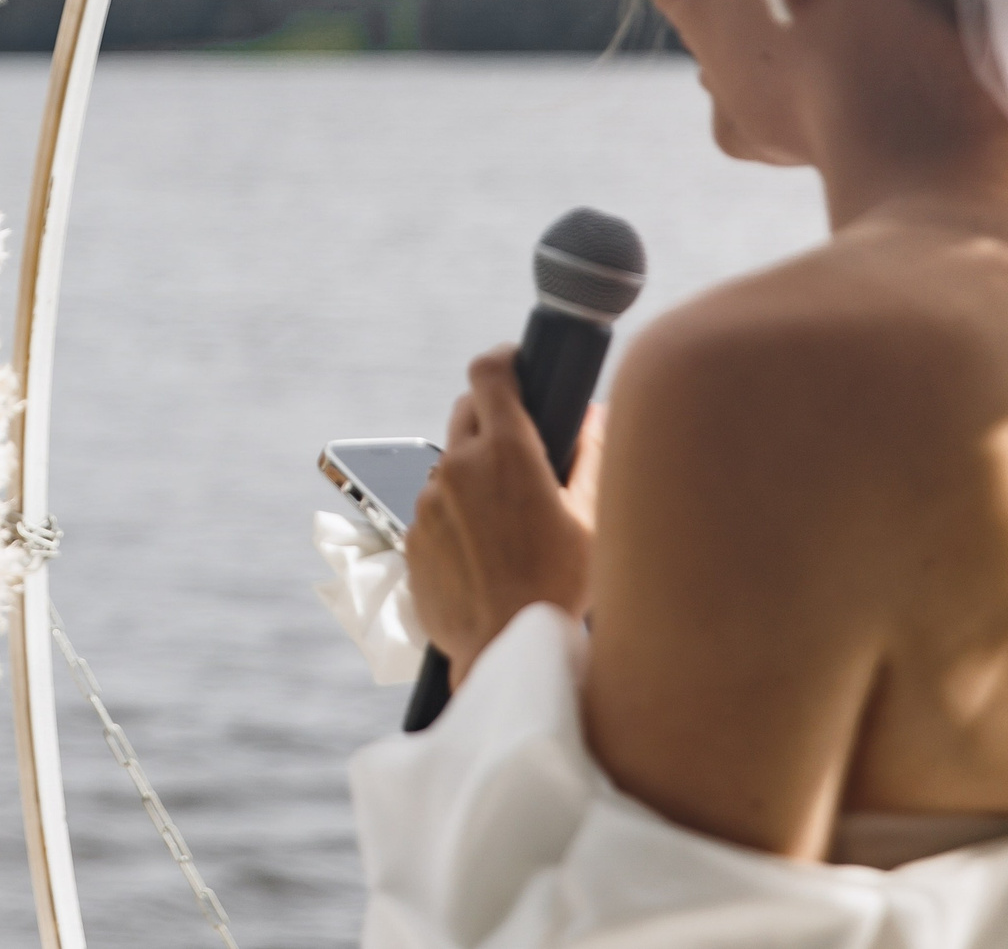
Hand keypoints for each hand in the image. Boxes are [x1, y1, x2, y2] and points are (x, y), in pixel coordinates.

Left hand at [406, 347, 599, 684]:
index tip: (515, 364)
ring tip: (508, 518)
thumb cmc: (558, 587)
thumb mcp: (591, 518)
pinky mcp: (411, 536)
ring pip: (450, 465)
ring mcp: (428, 501)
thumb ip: (592, 456)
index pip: (488, 372)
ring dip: (474, 474)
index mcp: (504, 452)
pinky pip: (434, 509)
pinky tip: (485, 550)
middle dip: (491, 416)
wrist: (506, 648)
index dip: (502, 360)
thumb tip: (596, 415)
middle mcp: (457, 468)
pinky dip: (456, 516)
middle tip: (521, 446)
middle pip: (466, 411)